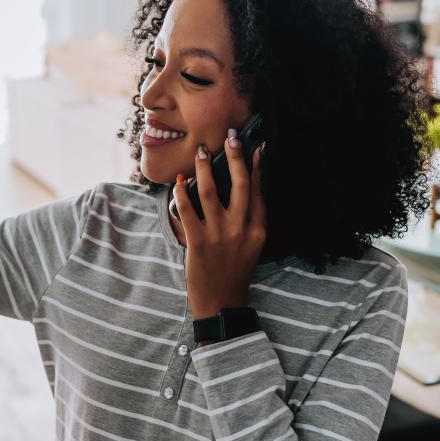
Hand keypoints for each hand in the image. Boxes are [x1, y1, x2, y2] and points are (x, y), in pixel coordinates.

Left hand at [172, 130, 266, 320]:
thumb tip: (248, 189)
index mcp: (258, 230)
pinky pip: (187, 210)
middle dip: (235, 158)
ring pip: (211, 192)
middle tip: (230, 138)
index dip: (257, 168)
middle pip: (241, 185)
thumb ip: (251, 220)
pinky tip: (180, 182)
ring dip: (205, 168)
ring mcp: (219, 235)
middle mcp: (242, 229)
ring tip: (201, 151)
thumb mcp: (252, 245)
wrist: (221, 302)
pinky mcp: (198, 243)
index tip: (255, 147)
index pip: (259, 191)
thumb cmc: (235, 272)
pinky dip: (182, 193)